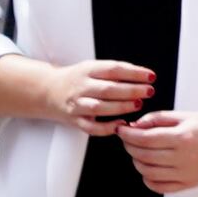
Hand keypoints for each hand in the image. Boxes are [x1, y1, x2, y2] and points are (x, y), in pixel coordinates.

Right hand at [36, 56, 156, 131]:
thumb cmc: (76, 79)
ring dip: (121, 107)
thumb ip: (112, 72)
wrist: (47, 91)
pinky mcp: (74, 120)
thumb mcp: (91, 68)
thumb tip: (142, 77)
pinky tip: (121, 125)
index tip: (150, 76)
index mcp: (87, 70)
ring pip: (100, 107)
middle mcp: (81, 87)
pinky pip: (91, 128)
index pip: (113, 69)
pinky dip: (107, 128)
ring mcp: (77, 105)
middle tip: (149, 91)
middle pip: (108, 89)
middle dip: (131, 90)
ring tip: (138, 105)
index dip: (134, 73)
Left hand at [116, 111, 197, 192]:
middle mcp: (184, 158)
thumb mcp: (186, 115)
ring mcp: (186, 174)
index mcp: (183, 138)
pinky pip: (159, 187)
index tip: (120, 129)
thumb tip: (135, 125)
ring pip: (147, 172)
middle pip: (143, 155)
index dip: (128, 134)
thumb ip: (158, 119)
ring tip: (138, 150)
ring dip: (136, 161)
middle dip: (129, 145)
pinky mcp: (188, 184)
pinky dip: (148, 178)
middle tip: (128, 138)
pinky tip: (148, 168)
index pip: (145, 138)